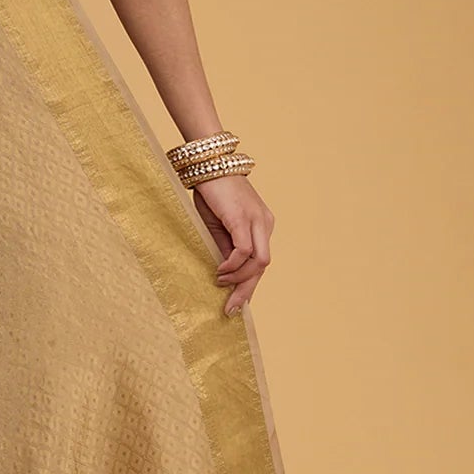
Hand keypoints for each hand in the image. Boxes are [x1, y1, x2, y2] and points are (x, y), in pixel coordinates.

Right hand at [190, 174, 274, 316]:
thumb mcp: (219, 225)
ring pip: (259, 262)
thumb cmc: (212, 191)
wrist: (208, 163)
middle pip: (264, 266)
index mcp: (262, 226)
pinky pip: (243, 251)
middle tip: (231, 309)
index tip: (237, 304)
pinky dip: (232, 265)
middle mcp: (265, 224)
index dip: (250, 284)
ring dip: (239, 278)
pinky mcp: (242, 218)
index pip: (261, 262)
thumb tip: (223, 273)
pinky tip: (219, 271)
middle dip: (247, 290)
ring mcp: (257, 221)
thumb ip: (224, 245)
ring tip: (220, 284)